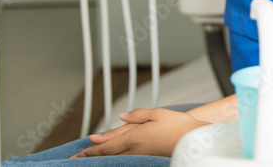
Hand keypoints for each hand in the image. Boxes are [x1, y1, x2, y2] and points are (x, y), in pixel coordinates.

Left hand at [70, 108, 207, 157]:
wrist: (195, 140)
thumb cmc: (179, 126)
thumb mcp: (157, 113)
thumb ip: (138, 114)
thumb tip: (121, 116)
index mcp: (136, 136)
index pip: (108, 144)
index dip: (93, 147)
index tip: (81, 150)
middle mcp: (136, 148)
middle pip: (109, 153)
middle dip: (93, 155)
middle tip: (77, 159)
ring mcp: (142, 155)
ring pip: (117, 157)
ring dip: (103, 157)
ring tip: (91, 158)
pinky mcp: (149, 158)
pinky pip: (128, 158)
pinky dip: (117, 157)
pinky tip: (115, 157)